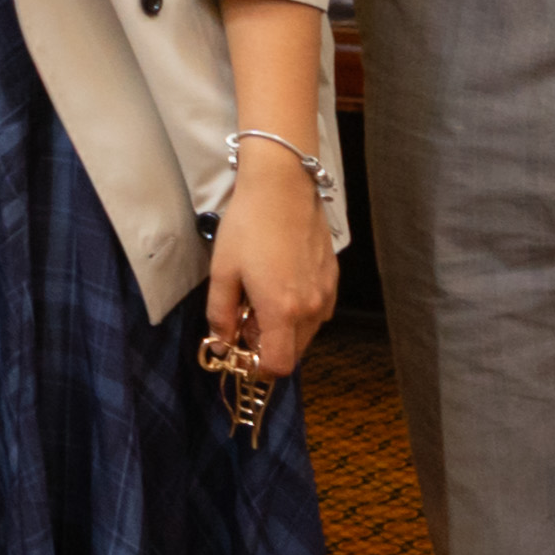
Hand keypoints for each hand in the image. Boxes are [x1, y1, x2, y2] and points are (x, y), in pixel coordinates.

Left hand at [204, 144, 339, 379]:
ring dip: (283, 329)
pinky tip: (281, 284)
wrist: (283, 187)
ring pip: (306, 334)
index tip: (240, 350)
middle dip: (267, 346)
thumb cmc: (249, 226)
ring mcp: (326, 294)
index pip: (278, 366)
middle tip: (244, 319)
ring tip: (260, 296)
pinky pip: (318, 312)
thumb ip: (221, 314)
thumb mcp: (223, 271)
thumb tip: (222, 344)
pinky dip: (299, 311)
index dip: (257, 366)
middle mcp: (311, 309)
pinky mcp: (332, 279)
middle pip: (292, 353)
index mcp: (282, 310)